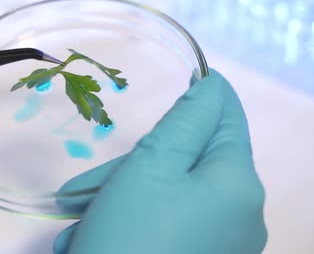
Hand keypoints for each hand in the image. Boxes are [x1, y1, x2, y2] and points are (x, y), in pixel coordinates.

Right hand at [54, 69, 266, 253]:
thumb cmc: (131, 236)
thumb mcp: (152, 165)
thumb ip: (186, 119)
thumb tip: (213, 86)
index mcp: (237, 184)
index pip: (227, 116)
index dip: (202, 92)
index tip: (177, 76)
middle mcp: (239, 215)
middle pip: (186, 160)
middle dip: (130, 165)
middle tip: (81, 186)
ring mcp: (221, 244)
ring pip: (166, 193)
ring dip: (117, 197)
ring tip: (73, 219)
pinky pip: (164, 224)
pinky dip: (127, 221)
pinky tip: (87, 238)